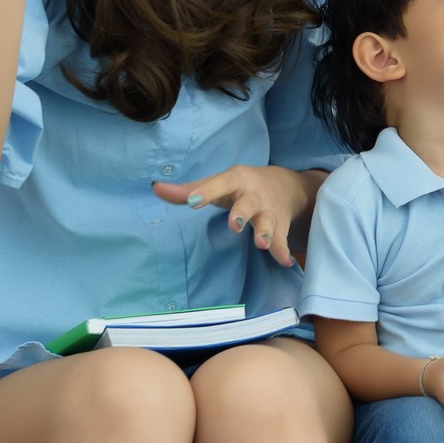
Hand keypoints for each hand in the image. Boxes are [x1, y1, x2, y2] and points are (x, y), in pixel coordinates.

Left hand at [153, 164, 309, 265]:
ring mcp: (268, 211)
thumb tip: (156, 189)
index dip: (206, 192)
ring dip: (265, 232)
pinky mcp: (280, 226)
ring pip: (267, 222)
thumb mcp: (219, 183)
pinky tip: (286, 262)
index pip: (220, 183)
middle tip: (234, 225)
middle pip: (248, 203)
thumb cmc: (242, 186)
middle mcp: (254, 195)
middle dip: (241, 213)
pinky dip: (284, 250)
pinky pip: (282, 239)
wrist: (287, 185)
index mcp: (236, 180)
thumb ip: (189, 189)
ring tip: (262, 244)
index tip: (191, 202)